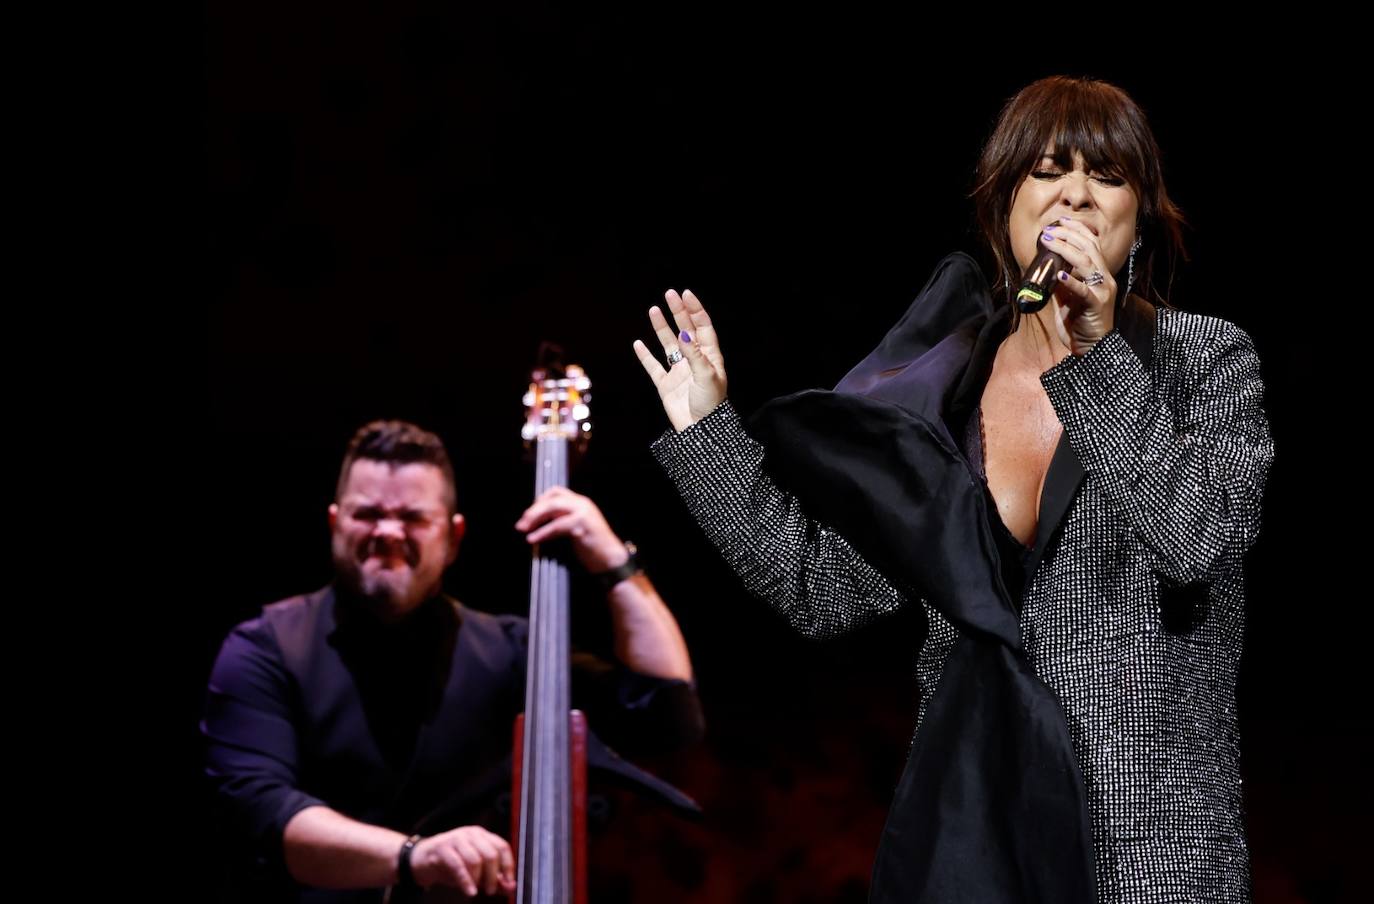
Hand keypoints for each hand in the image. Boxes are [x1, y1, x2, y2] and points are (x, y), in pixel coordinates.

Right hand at [410, 825, 514, 896]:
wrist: (422, 859)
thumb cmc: (451, 864)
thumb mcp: (475, 872)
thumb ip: (494, 878)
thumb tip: (512, 887)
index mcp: (482, 835)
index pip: (502, 846)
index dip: (508, 866)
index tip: (509, 883)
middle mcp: (471, 834)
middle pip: (490, 854)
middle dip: (493, 876)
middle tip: (491, 891)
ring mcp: (456, 839)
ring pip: (475, 859)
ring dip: (479, 879)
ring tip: (478, 891)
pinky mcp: (442, 848)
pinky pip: (458, 865)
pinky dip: (466, 881)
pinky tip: (469, 891)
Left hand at [515, 486, 629, 572]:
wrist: (611, 560)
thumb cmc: (592, 548)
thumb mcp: (576, 529)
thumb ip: (562, 520)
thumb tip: (538, 522)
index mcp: (581, 503)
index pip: (556, 492)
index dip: (540, 501)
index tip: (529, 514)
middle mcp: (582, 504)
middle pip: (552, 499)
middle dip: (533, 510)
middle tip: (521, 523)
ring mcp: (583, 512)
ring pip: (553, 508)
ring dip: (535, 518)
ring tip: (523, 529)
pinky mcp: (581, 525)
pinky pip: (556, 526)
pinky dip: (542, 532)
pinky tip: (533, 539)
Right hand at [632, 288, 727, 430]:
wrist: (700, 431)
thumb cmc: (711, 404)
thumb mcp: (707, 376)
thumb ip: (694, 355)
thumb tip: (683, 333)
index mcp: (709, 356)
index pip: (702, 327)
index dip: (694, 310)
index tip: (685, 295)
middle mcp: (694, 361)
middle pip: (685, 330)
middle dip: (678, 312)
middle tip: (669, 294)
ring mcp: (679, 372)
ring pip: (668, 344)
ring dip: (661, 328)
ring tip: (653, 310)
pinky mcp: (666, 385)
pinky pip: (653, 367)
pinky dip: (645, 355)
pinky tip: (638, 343)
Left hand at [1041, 217, 1117, 355]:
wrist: (1092, 347)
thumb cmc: (1080, 322)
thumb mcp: (1068, 298)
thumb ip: (1061, 283)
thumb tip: (1047, 269)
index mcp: (1099, 274)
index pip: (1091, 244)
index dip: (1077, 230)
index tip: (1060, 221)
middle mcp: (1104, 278)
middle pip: (1089, 248)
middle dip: (1068, 235)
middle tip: (1048, 230)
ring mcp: (1102, 290)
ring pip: (1086, 263)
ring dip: (1065, 250)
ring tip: (1049, 242)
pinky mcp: (1096, 305)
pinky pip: (1084, 290)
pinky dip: (1072, 282)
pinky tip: (1060, 276)